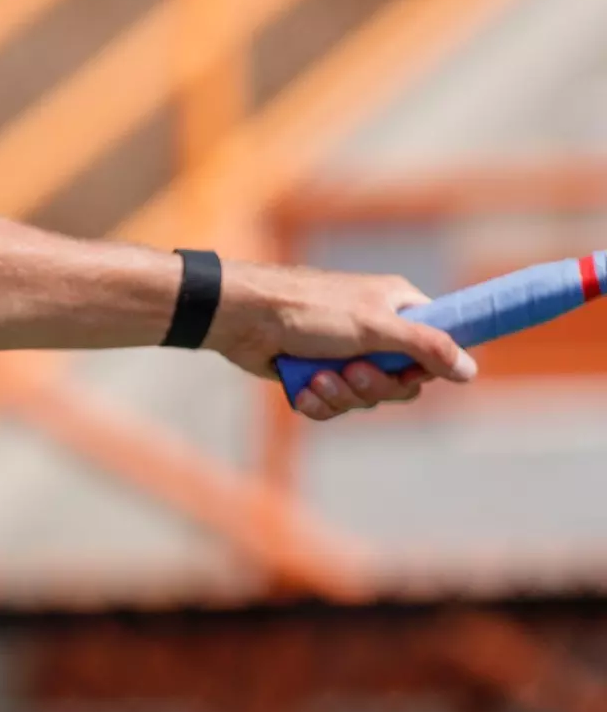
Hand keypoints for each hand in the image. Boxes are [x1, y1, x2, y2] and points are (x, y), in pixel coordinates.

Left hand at [205, 259, 478, 421]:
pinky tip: (302, 389)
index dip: (427, 366)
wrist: (241, 318)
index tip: (411, 372)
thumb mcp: (374, 326)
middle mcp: (375, 330)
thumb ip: (425, 345)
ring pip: (366, 397)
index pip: (437, 345)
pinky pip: (334, 405)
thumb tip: (470, 368)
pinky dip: (319, 402)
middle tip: (352, 372)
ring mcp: (344, 353)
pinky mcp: (317, 373)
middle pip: (402, 381)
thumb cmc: (307, 310)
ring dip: (342, 395)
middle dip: (375, 386)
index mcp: (397, 306)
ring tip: (318, 377)